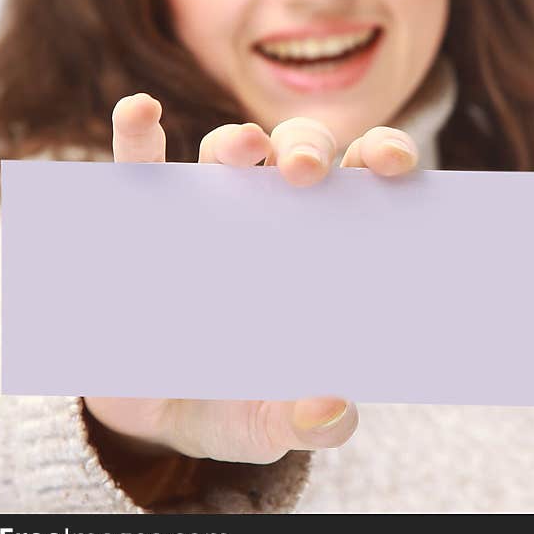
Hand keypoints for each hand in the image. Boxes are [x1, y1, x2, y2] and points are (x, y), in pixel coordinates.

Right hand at [83, 93, 419, 463]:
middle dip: (308, 149)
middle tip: (307, 174)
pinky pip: (138, 165)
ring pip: (224, 152)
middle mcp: (265, 215)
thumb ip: (301, 421)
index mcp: (314, 247)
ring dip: (234, 141)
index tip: (396, 167)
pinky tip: (139, 111)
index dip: (382, 158)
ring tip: (243, 150)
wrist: (145, 411)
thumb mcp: (262, 423)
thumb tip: (334, 411)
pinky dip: (137, 136)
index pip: (358, 187)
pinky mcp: (142, 215)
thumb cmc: (225, 404)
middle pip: (297, 155)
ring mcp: (203, 209)